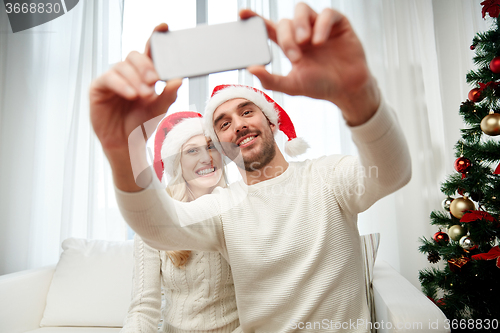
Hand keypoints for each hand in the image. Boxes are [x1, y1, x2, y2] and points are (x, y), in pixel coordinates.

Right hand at [90, 23, 181, 153]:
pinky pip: (109, 79)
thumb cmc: (141, 123)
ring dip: (135, 79)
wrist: (126, 142)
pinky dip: (122, 85)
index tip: (164, 27)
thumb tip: (178, 79)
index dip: (155, 37)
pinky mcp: (99, 88)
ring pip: (122, 67)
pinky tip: (131, 94)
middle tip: (155, 81)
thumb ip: (168, 94)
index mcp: (144, 73)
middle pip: (134, 56)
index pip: (149, 52)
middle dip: (146, 66)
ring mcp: (112, 79)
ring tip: (144, 95)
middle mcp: (128, 72)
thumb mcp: (159, 108)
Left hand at [241, 3, 379, 125]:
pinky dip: (321, 25)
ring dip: (300, 25)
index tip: (242, 14)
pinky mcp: (338, 24)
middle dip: (287, 37)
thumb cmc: (320, 86)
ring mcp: (319, 26)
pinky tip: (320, 41)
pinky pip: (327, 14)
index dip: (256, 19)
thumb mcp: (292, 86)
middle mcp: (302, 32)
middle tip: (295, 56)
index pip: (269, 28)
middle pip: (285, 22)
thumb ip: (271, 80)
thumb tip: (251, 68)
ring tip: (305, 43)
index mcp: (289, 45)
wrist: (347, 89)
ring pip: (301, 10)